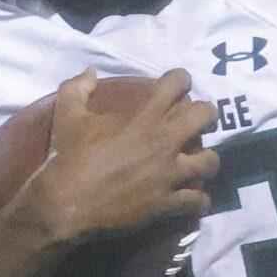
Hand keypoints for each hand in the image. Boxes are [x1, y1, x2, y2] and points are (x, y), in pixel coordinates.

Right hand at [20, 69, 219, 243]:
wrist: (66, 204)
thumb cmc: (68, 159)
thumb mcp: (67, 116)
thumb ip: (77, 88)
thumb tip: (91, 73)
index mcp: (143, 118)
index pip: (176, 85)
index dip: (181, 80)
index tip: (178, 86)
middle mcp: (163, 142)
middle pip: (204, 116)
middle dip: (207, 115)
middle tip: (199, 123)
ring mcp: (168, 174)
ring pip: (211, 162)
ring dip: (207, 161)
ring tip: (198, 164)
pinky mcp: (167, 203)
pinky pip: (199, 200)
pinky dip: (199, 200)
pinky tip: (193, 198)